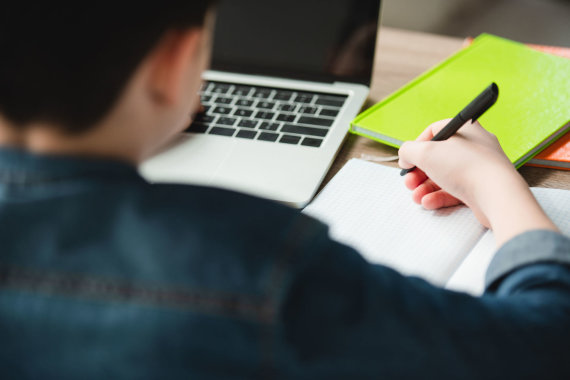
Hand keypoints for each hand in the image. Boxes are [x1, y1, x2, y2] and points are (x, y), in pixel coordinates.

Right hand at [398, 119, 556, 245]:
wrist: (497, 194)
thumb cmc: (465, 166)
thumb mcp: (425, 153)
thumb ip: (408, 151)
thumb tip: (405, 156)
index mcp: (465, 130)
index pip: (435, 131)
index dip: (417, 145)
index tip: (408, 158)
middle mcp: (473, 147)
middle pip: (438, 157)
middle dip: (419, 172)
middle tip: (409, 182)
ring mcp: (478, 168)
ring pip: (445, 176)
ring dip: (425, 187)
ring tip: (416, 197)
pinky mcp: (480, 189)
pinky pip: (455, 191)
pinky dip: (439, 197)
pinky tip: (428, 203)